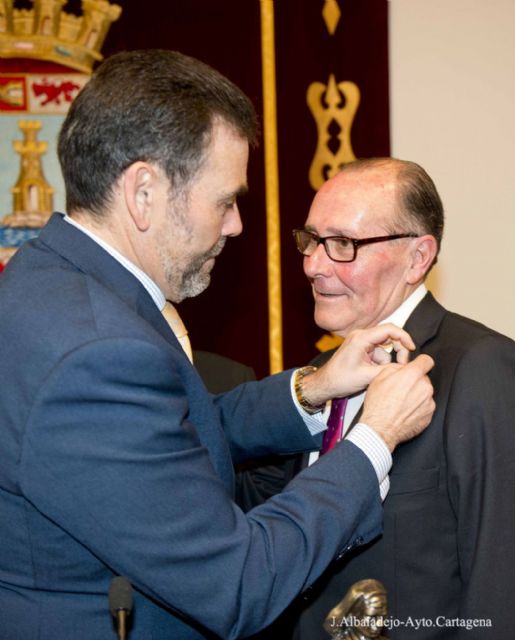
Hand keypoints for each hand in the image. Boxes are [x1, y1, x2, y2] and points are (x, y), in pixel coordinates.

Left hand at [301, 324, 415, 406]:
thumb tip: (406, 368)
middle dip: (398, 351)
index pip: (389, 329)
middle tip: (402, 365)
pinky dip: (380, 363)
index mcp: (361, 338)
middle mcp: (361, 336)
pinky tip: (372, 373)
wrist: (325, 384)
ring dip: (386, 361)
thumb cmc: (341, 379)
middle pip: (390, 337)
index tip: (412, 348)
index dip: (404, 337)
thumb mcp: (367, 376)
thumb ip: (388, 370)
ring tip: (378, 375)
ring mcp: (361, 342)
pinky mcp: (361, 349)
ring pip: (385, 348)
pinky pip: (378, 352)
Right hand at [361, 355, 435, 450]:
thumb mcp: (379, 378)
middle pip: (424, 378)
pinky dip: (417, 407)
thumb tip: (402, 368)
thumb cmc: (377, 405)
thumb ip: (395, 368)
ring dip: (416, 394)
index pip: (427, 360)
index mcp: (413, 375)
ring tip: (401, 402)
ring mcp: (429, 402)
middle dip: (414, 381)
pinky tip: (405, 411)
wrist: (380, 429)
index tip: (417, 366)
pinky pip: (425, 406)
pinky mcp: (429, 415)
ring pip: (425, 393)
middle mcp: (424, 387)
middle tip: (400, 389)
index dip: (420, 362)